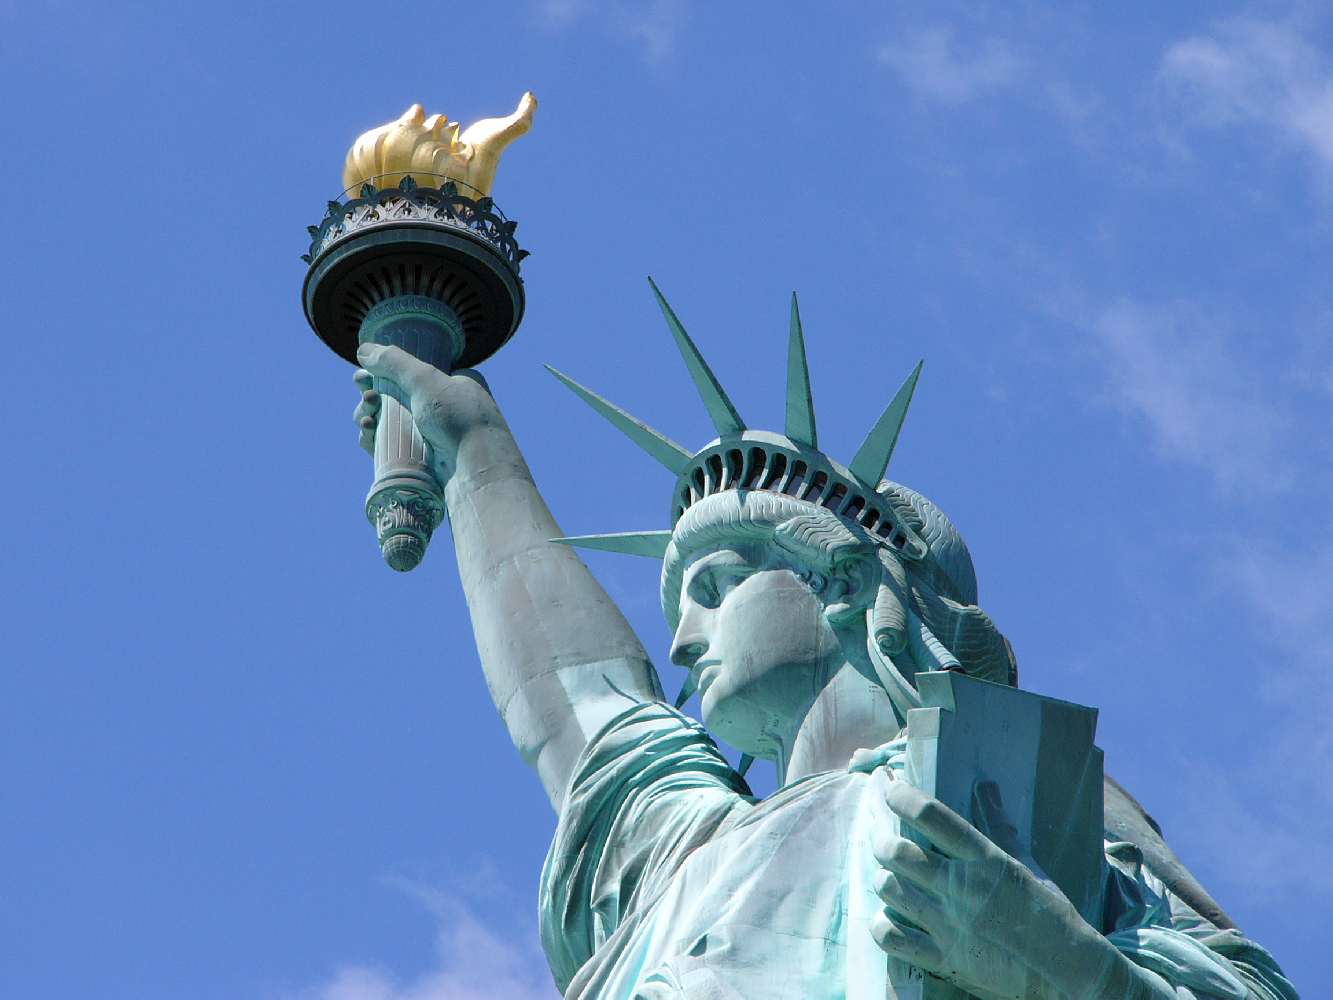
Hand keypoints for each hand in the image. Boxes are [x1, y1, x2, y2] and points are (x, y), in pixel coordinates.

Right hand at [352, 343, 504, 479]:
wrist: (476, 471)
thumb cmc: (459, 420)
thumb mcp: (426, 380)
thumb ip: (394, 362)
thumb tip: (363, 350)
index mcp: (454, 381)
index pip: (412, 372)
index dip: (384, 373)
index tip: (362, 377)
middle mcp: (445, 406)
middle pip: (395, 396)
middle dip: (373, 396)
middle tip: (367, 397)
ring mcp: (433, 433)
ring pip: (390, 421)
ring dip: (370, 416)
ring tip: (367, 419)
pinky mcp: (422, 458)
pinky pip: (392, 444)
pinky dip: (375, 438)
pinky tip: (368, 435)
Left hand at [871, 776, 1170, 999]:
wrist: (1068, 973)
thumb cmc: (1051, 913)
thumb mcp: (1026, 864)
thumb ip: (999, 825)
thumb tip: (985, 787)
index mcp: (984, 860)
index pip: (931, 816)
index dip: (900, 795)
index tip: (889, 784)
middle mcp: (960, 888)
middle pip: (896, 851)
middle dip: (878, 831)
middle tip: (877, 821)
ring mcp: (948, 925)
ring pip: (889, 888)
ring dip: (882, 874)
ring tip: (887, 867)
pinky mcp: (944, 958)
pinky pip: (892, 939)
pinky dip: (881, 925)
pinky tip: (888, 915)